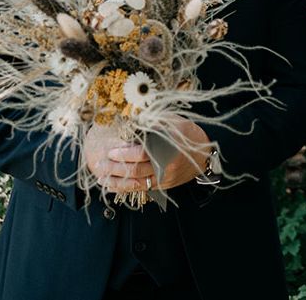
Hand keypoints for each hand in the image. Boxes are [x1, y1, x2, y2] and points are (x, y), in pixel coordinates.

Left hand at [84, 121, 211, 192]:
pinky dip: (125, 188)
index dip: (125, 154)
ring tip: (101, 177)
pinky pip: (141, 189)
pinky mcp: (163, 186)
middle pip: (137, 171)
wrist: (205, 154)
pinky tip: (112, 186)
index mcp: (168, 149)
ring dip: (117, 181)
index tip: (111, 151)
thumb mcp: (174, 121)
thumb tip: (131, 116)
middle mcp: (165, 167)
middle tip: (100, 164)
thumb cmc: (188, 133)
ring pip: (137, 184)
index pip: (143, 154)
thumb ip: (153, 121)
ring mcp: (164, 179)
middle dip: (116, 169)